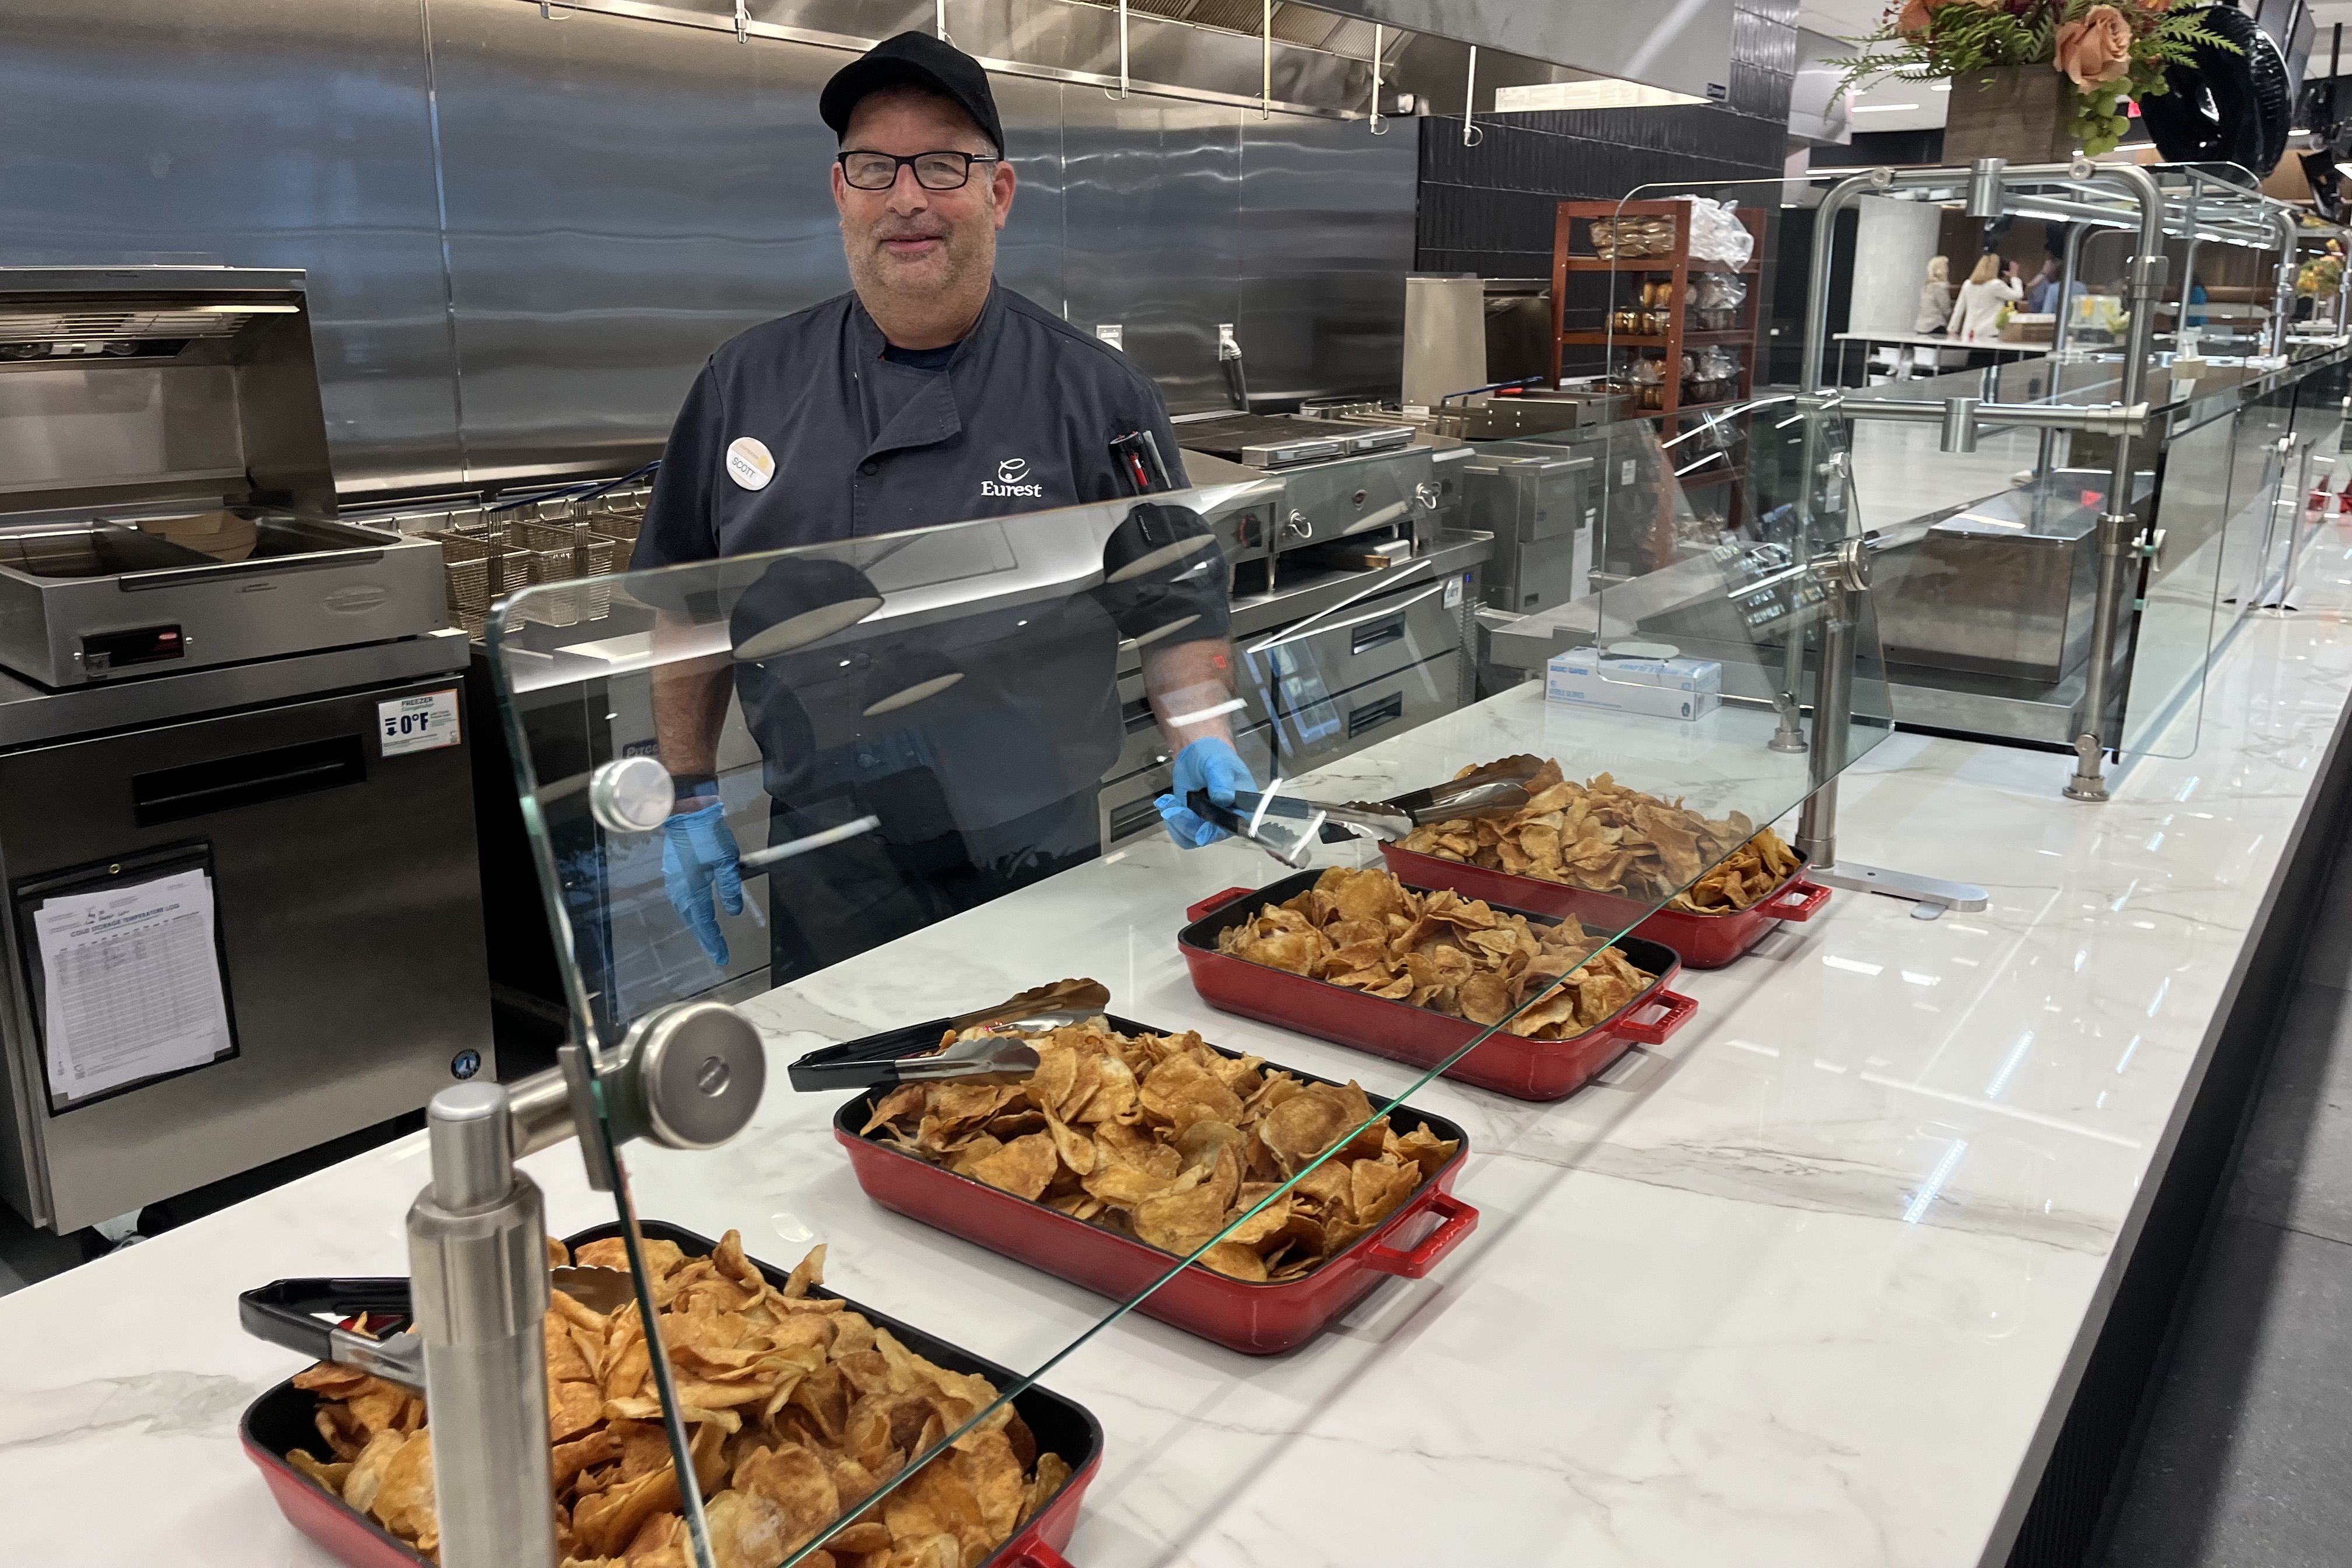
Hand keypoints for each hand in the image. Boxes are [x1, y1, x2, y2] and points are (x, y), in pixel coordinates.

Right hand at [661, 800, 743, 965]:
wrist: (684, 812)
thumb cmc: (707, 834)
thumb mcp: (727, 860)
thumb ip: (730, 887)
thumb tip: (734, 911)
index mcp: (692, 889)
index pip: (705, 923)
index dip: (714, 941)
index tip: (723, 957)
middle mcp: (680, 890)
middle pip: (693, 921)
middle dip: (706, 937)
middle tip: (718, 950)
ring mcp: (674, 881)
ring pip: (686, 911)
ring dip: (698, 924)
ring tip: (709, 936)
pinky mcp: (674, 872)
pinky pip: (683, 900)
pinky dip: (692, 911)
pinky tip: (697, 911)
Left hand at [1155, 736, 1253, 848]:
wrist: (1198, 754)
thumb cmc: (1215, 757)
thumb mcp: (1220, 765)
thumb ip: (1222, 781)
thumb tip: (1224, 799)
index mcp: (1241, 808)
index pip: (1232, 828)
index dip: (1215, 831)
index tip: (1200, 830)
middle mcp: (1226, 820)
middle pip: (1208, 836)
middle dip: (1189, 825)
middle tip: (1174, 809)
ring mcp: (1207, 822)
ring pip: (1191, 836)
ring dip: (1177, 823)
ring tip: (1169, 803)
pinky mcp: (1191, 820)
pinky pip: (1180, 831)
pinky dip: (1171, 822)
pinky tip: (1167, 803)